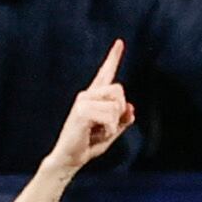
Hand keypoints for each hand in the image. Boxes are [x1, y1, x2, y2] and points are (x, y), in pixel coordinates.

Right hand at [46, 41, 134, 172]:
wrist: (69, 158)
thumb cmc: (87, 145)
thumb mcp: (111, 132)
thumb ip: (122, 120)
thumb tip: (132, 108)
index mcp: (94, 96)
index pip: (105, 73)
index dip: (113, 57)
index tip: (120, 42)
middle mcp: (87, 94)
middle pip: (119, 90)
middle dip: (120, 110)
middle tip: (108, 126)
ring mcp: (83, 101)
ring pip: (116, 104)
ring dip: (114, 123)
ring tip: (99, 131)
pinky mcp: (82, 111)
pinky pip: (110, 116)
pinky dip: (109, 130)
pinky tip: (96, 134)